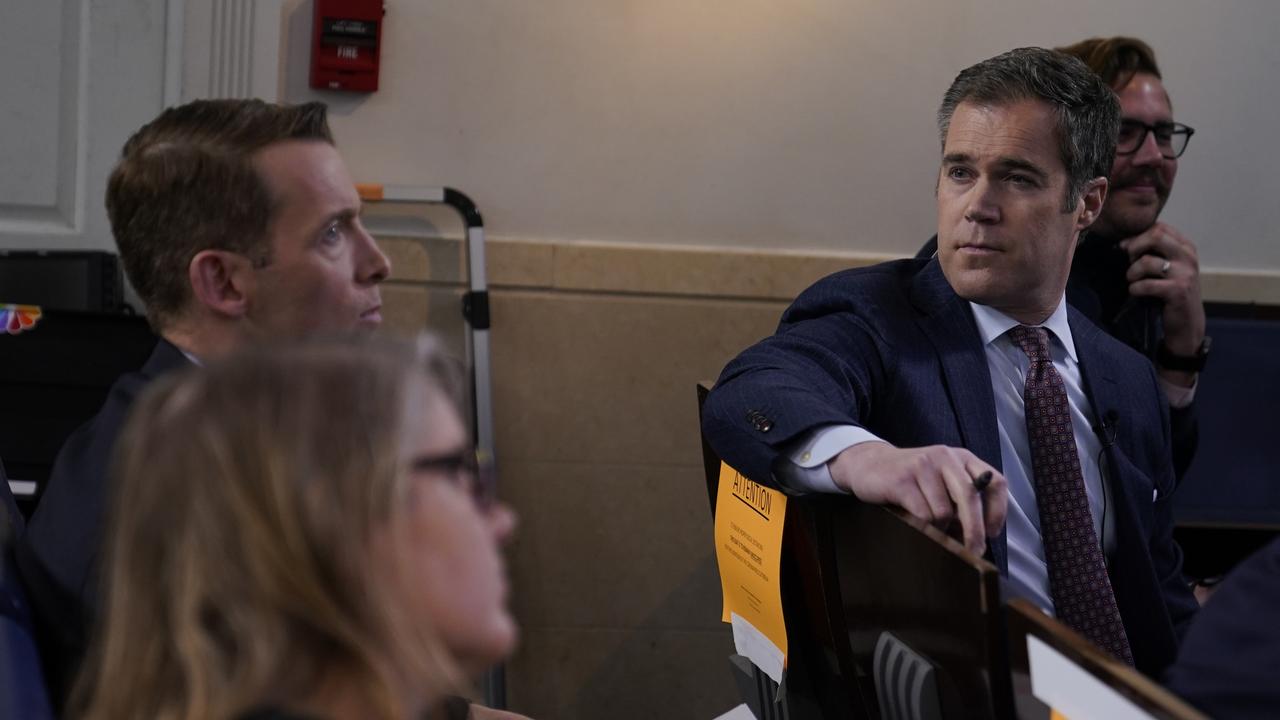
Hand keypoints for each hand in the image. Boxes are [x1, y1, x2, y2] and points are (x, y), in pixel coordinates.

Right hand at [828, 442, 1006, 555]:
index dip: (998, 511)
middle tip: (974, 551)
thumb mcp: (942, 482)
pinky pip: (922, 514)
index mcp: (962, 458)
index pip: (995, 482)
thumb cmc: (912, 480)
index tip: (992, 533)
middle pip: (970, 497)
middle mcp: (945, 457)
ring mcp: (923, 466)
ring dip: (939, 527)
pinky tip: (913, 520)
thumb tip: (980, 536)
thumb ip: (962, 500)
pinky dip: (922, 526)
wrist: (869, 464)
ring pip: (943, 511)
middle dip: (974, 530)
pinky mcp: (902, 479)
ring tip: (928, 524)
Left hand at [1121, 222, 1205, 358]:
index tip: (1129, 250)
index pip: (1159, 227)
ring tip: (1133, 282)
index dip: (1138, 237)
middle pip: (1155, 235)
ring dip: (1131, 273)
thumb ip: (1152, 252)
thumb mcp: (1167, 268)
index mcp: (1186, 247)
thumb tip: (1123, 242)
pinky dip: (1135, 289)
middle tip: (1131, 263)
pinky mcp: (1178, 291)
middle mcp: (1188, 257)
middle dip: (1134, 248)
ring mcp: (1185, 273)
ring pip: (1146, 261)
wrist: (1187, 324)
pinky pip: (1145, 284)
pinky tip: (1137, 293)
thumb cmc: (1170, 293)